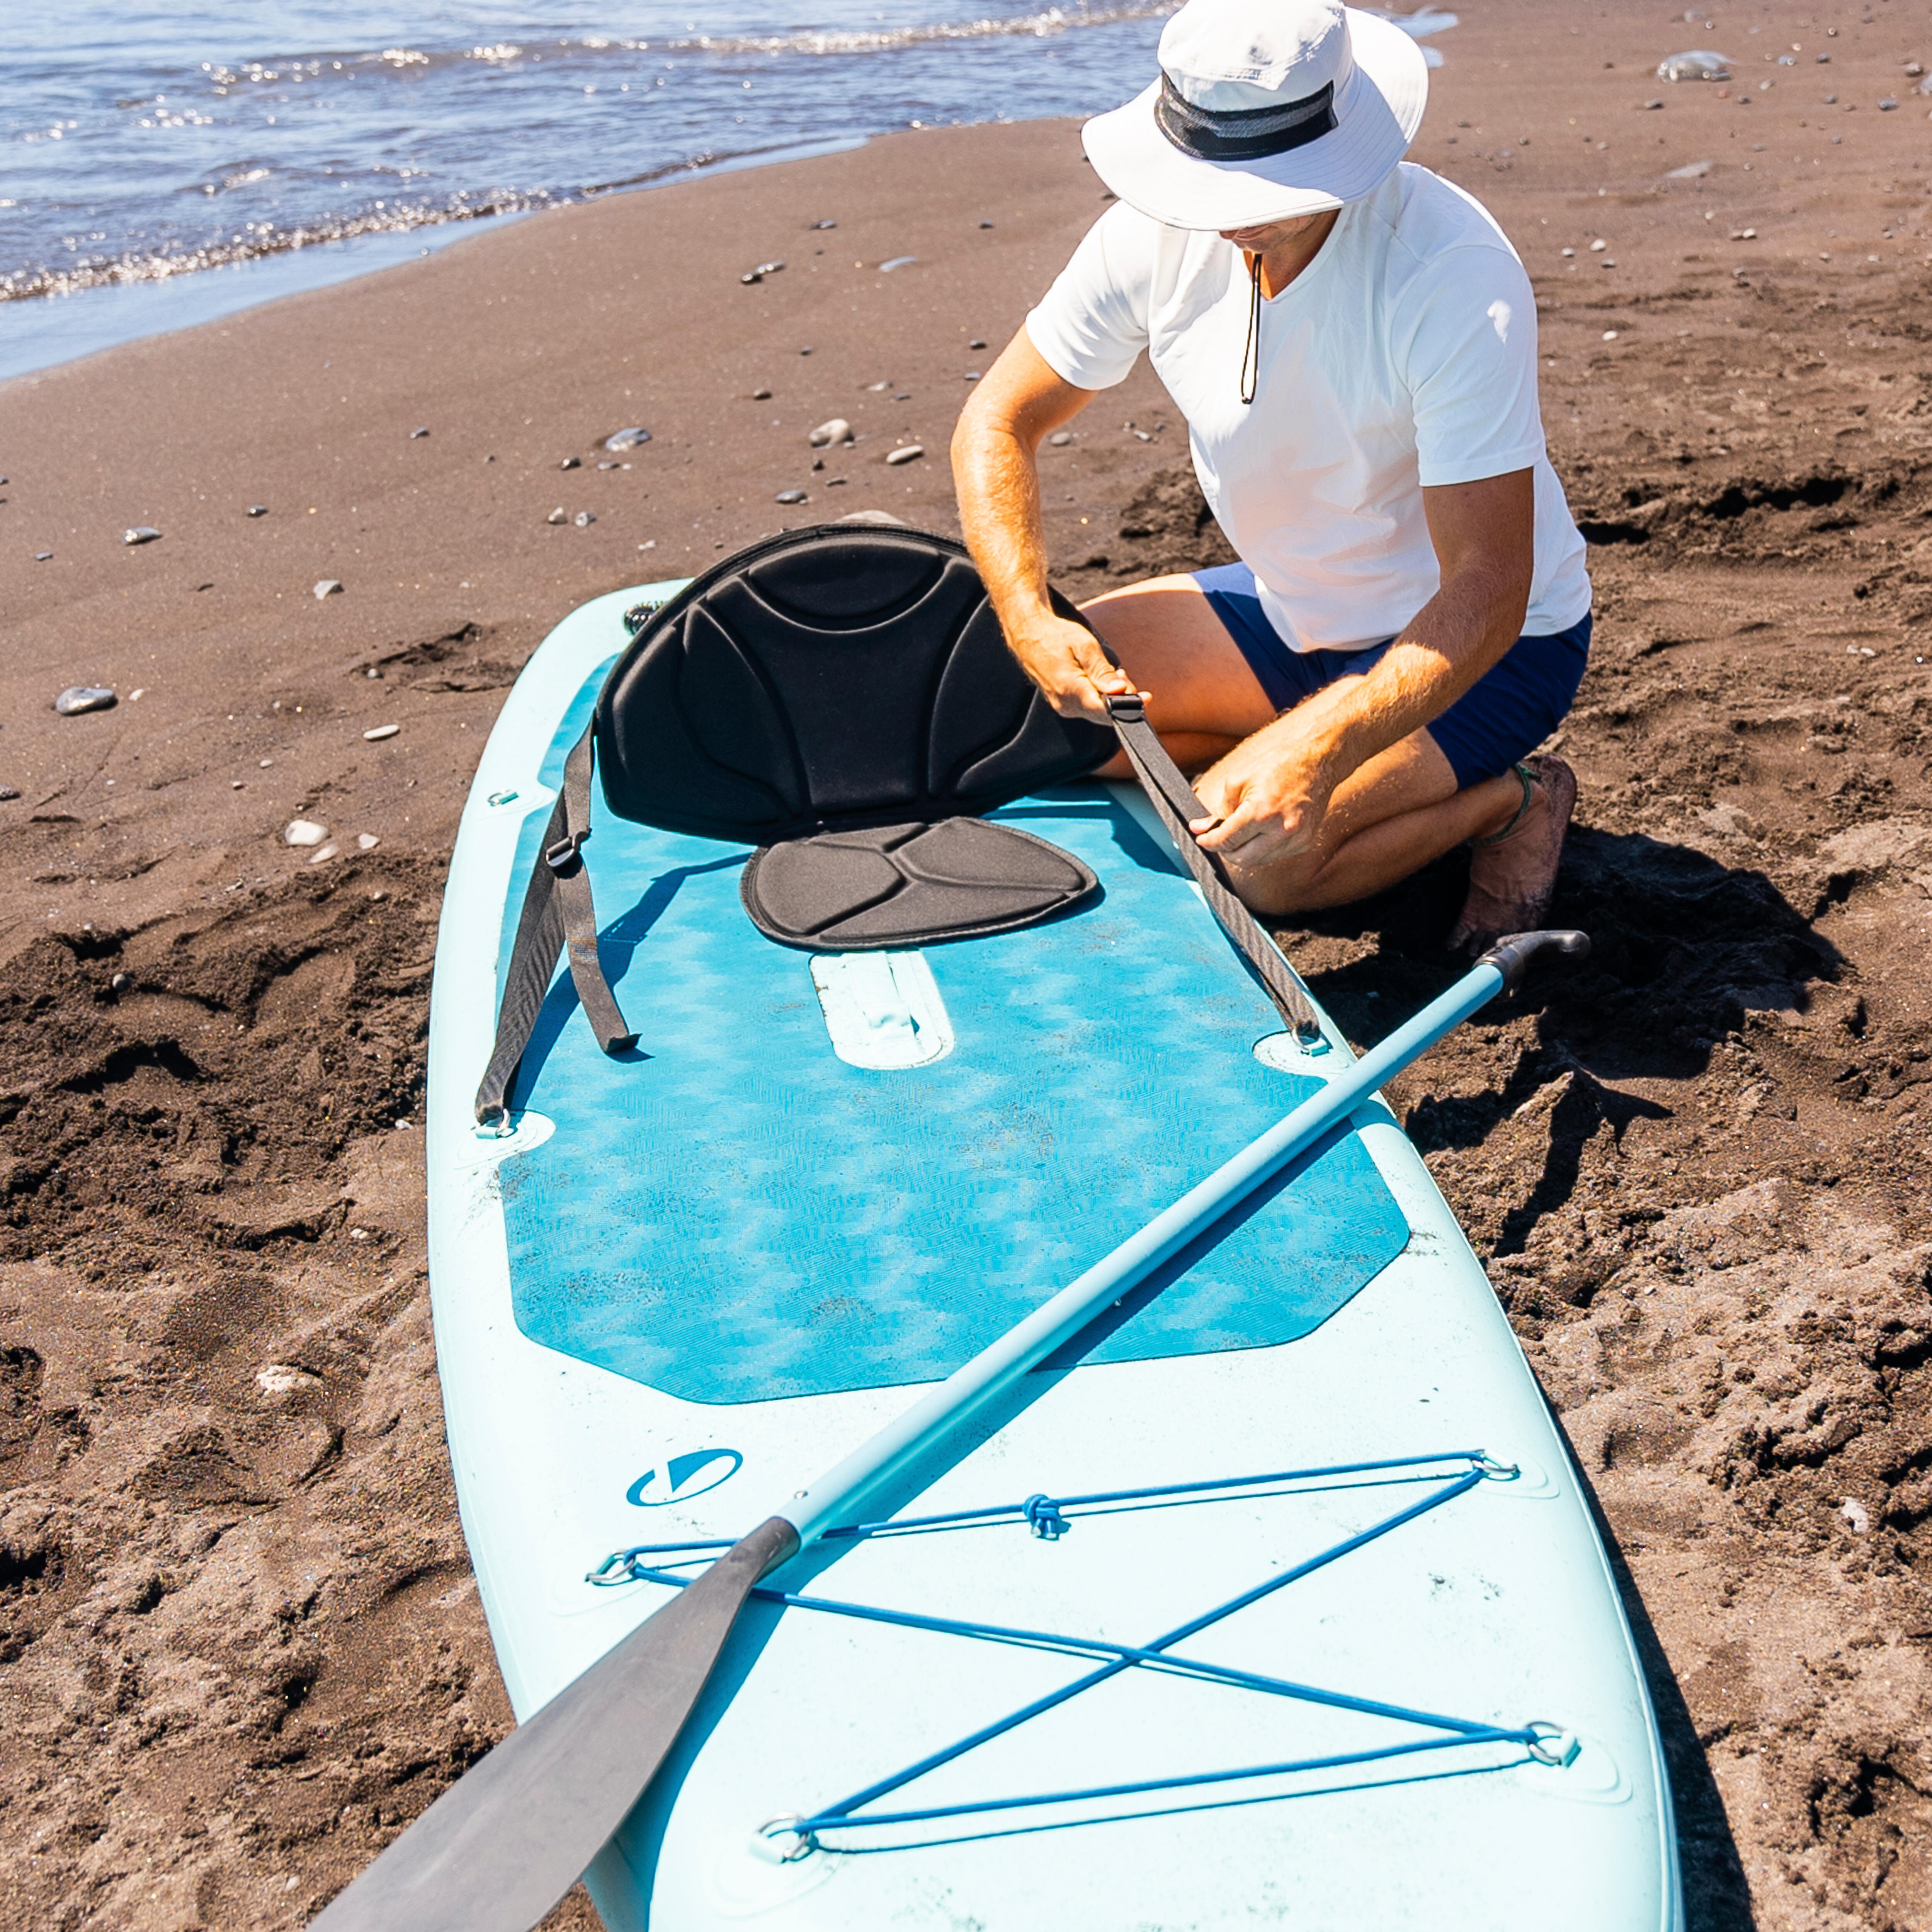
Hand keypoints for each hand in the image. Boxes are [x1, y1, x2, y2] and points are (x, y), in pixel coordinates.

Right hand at [1006, 612, 1136, 722]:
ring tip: (1108, 672)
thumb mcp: (1085, 646)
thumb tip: (1119, 690)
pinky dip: (1098, 696)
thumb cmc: (1056, 635)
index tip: (1145, 698)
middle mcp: (1065, 704)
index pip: (1105, 709)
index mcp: (1069, 689)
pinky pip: (1087, 707)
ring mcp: (1062, 707)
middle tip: (1123, 674)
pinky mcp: (1063, 705)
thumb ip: (1102, 671)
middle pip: (1103, 714)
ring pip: (1097, 711)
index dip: (1128, 706)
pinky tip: (1098, 680)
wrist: (1028, 634)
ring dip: (1109, 696)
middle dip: (1121, 699)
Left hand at [1191, 719, 1335, 872]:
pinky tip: (1261, 832)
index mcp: (1261, 813)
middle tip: (1218, 837)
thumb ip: (1219, 809)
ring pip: (1258, 861)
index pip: (1227, 840)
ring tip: (1241, 832)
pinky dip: (1262, 849)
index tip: (1201, 839)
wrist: (1317, 762)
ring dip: (1244, 851)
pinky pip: (1275, 856)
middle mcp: (1281, 830)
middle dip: (1225, 850)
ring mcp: (1296, 839)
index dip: (1209, 842)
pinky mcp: (1305, 842)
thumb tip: (1200, 828)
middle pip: (1241, 859)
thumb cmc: (1277, 766)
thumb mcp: (1239, 780)